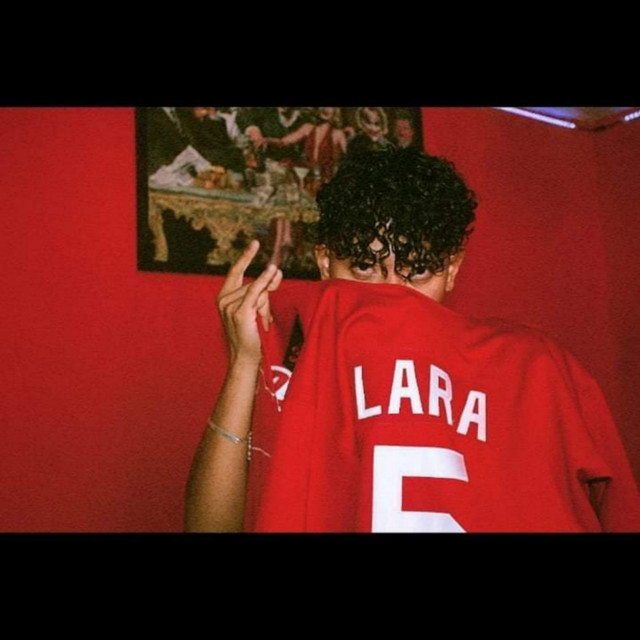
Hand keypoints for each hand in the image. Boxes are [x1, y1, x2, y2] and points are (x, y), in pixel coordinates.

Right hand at [216, 240, 282, 365]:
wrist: (244, 359)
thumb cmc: (250, 337)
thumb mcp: (254, 311)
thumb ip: (262, 292)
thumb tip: (276, 271)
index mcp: (223, 298)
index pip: (235, 271)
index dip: (246, 257)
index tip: (255, 242)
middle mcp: (223, 300)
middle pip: (254, 284)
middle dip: (266, 296)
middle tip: (265, 318)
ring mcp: (230, 306)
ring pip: (258, 291)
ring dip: (266, 307)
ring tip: (262, 324)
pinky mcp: (240, 312)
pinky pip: (256, 291)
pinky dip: (265, 280)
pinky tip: (273, 270)